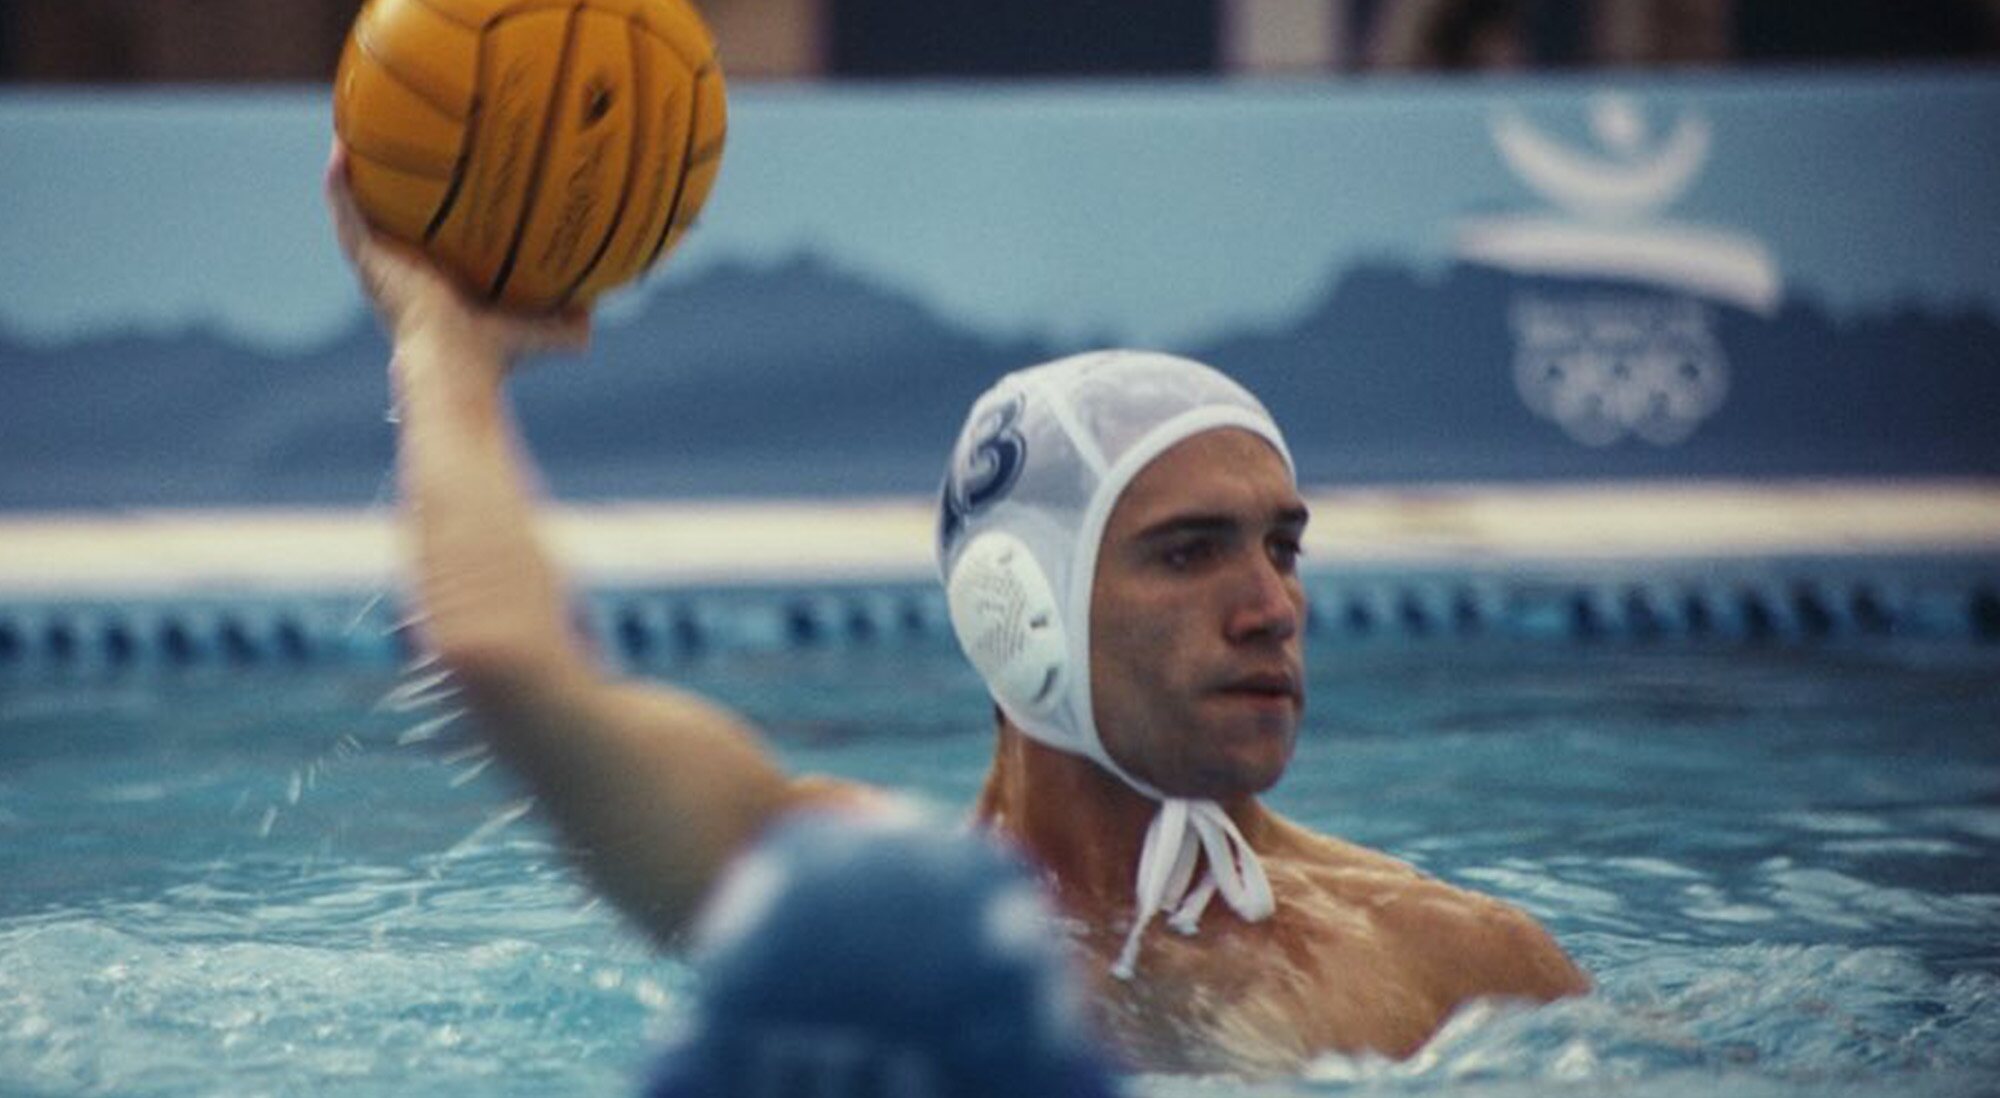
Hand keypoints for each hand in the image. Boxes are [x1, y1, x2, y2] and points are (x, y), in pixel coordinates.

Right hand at [324, 141, 590, 367]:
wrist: (457, 363)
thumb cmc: (498, 355)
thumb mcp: (544, 331)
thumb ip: (567, 320)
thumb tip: (595, 314)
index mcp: (434, 290)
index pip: (428, 249)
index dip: (430, 222)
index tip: (438, 191)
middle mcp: (401, 277)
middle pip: (388, 224)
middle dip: (387, 191)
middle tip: (391, 148)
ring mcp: (378, 268)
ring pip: (358, 212)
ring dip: (354, 175)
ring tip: (352, 132)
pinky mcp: (365, 260)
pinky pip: (345, 211)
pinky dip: (340, 182)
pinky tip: (341, 148)